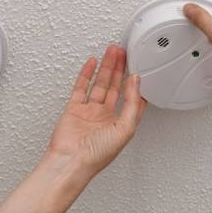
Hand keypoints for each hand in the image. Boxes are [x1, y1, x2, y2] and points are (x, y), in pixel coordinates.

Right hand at [44, 44, 147, 177]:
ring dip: (106, 67)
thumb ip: (133, 104)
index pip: (132, 99)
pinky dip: (87, 74)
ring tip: (112, 51)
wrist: (71, 161)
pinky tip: (93, 63)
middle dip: (121, 69)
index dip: (136, 84)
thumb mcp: (125, 129)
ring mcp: (89, 111)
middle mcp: (105, 117)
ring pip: (100, 83)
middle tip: (124, 53)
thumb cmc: (97, 154)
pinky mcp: (74, 109)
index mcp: (120, 123)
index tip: (140, 68)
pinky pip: (81, 87)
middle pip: (115, 87)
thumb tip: (136, 82)